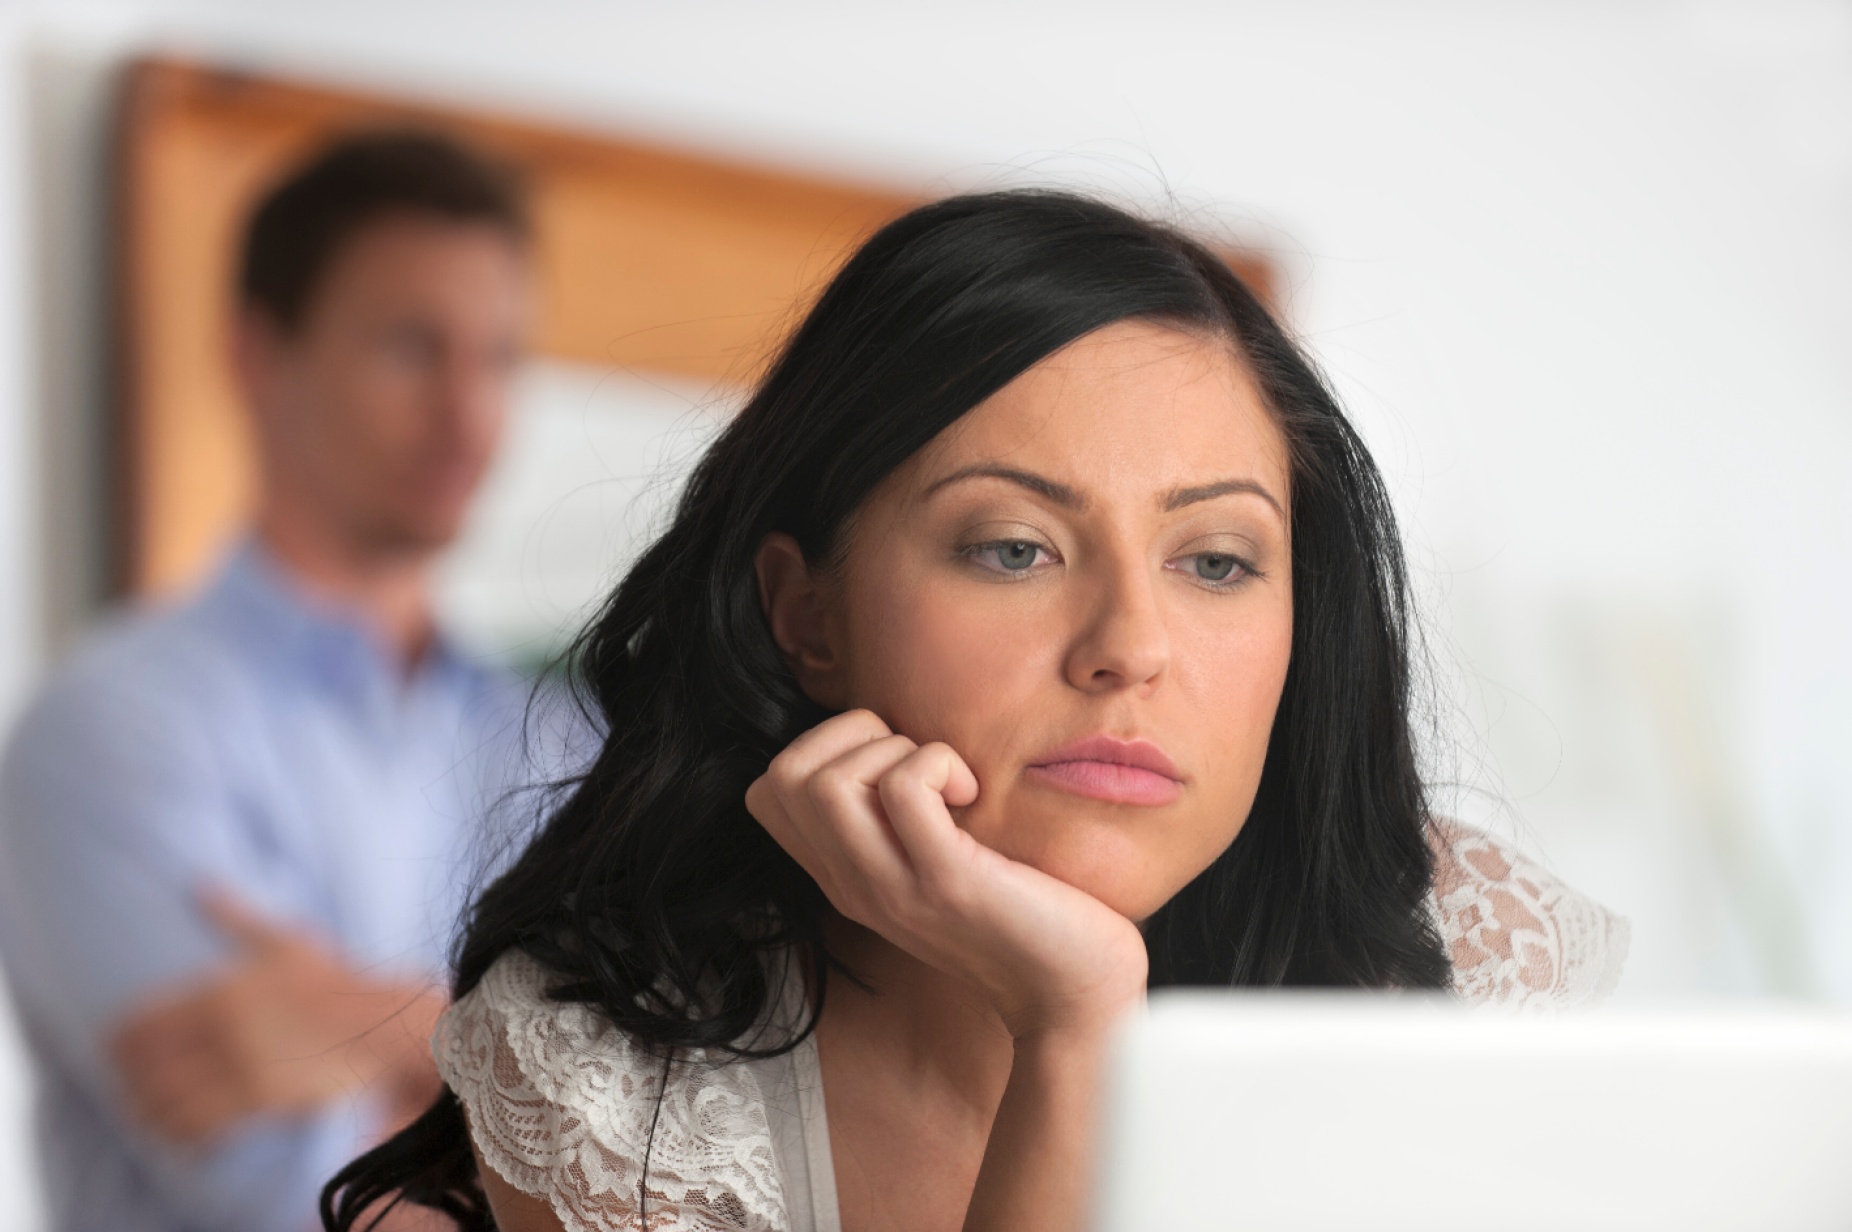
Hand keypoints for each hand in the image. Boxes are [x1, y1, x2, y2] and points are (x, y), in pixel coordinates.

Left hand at [110, 889, 444, 1144]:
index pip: (139, 1027)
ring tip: (151, 1119)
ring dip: (150, 1115)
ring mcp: (241, 1065)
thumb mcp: (283, 941)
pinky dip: (181, 1136)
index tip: (119, 1057)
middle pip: (144, 1069)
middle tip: (132, 1092)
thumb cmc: (333, 981)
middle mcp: (223, 1029)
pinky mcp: (260, 1099)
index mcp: (219, 991)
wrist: (377, 1023)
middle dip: (129, 1085)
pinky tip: (184, 1136)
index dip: (118, 1048)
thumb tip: (199, 884)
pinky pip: (200, 1126)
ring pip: (166, 1102)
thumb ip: (234, 916)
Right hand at [746, 710, 1146, 1039]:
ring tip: (947, 781)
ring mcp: (893, 887)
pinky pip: (905, 789)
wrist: (1073, 991)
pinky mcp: (945, 882)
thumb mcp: (932, 865)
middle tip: (917, 762)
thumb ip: (896, 821)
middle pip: (783, 777)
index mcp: (846, 876)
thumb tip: (892, 739)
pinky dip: (941, 763)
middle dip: (850, 735)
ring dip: (893, 750)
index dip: (821, 747)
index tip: (890, 763)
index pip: (767, 792)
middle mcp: (854, 884)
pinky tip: (974, 794)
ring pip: (826, 782)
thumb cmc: (1021, 911)